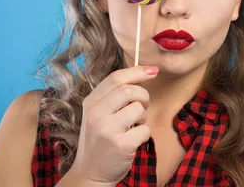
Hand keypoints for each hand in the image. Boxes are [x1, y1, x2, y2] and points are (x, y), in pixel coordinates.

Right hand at [67, 65, 158, 184]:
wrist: (90, 173)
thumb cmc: (100, 139)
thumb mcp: (98, 114)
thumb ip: (114, 95)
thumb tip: (144, 73)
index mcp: (90, 102)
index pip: (115, 78)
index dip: (137, 71)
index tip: (153, 70)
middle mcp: (96, 114)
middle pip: (129, 90)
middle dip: (143, 96)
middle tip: (142, 107)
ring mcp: (107, 129)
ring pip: (138, 108)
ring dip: (143, 116)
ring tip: (133, 126)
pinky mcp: (120, 144)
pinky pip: (144, 130)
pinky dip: (144, 134)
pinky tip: (134, 140)